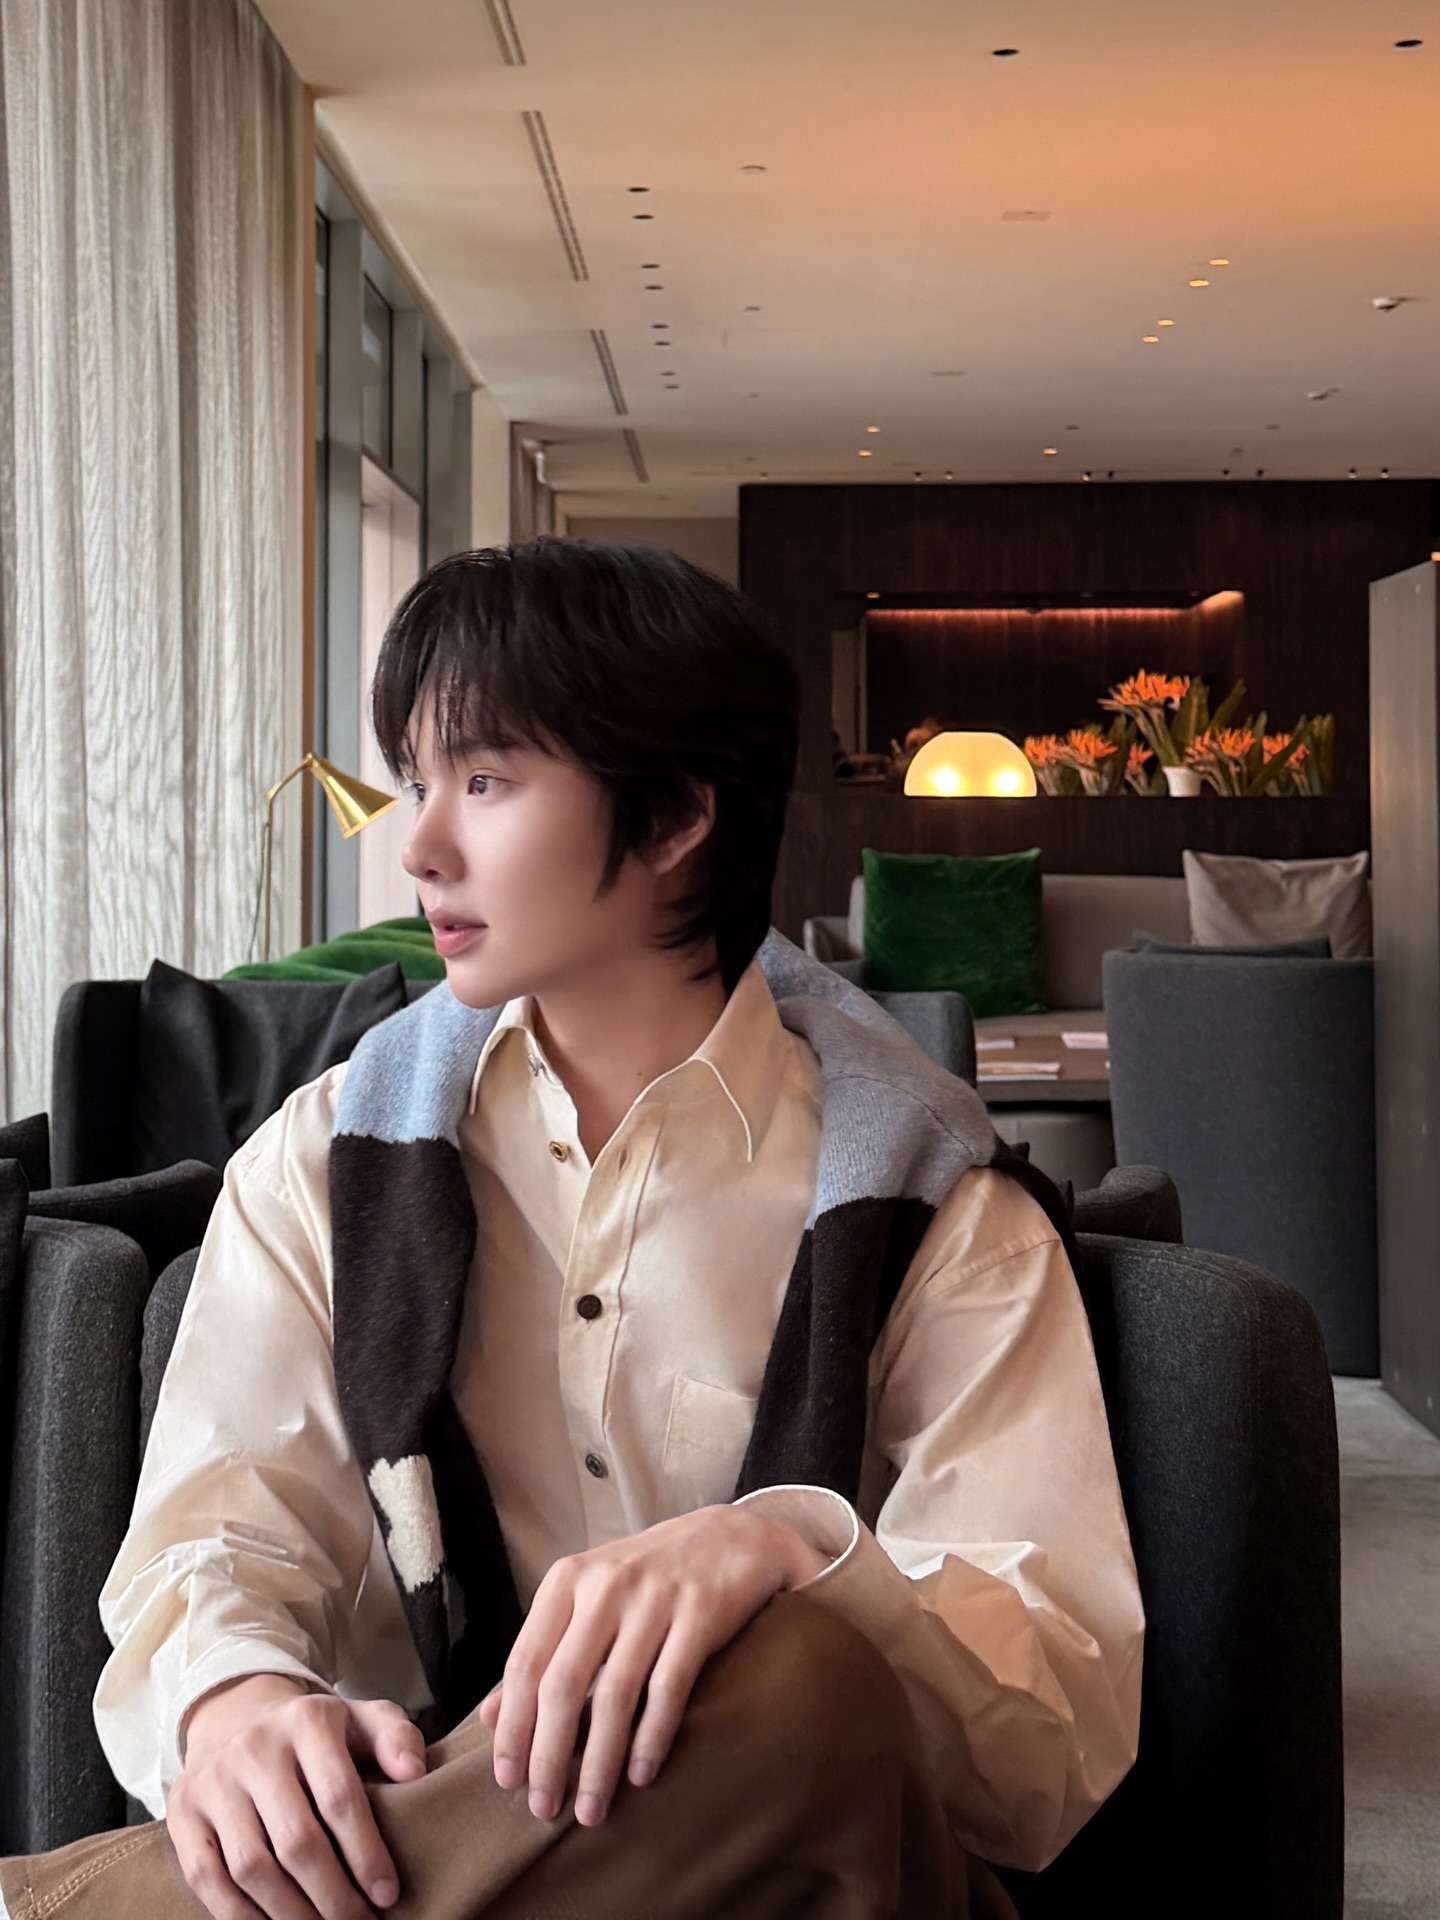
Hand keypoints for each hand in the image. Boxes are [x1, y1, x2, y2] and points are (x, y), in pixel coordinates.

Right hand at [167, 1673, 425, 1919]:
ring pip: (252, 1866)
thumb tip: (414, 1772)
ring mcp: (214, 1781)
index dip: (365, 1853)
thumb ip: (395, 1738)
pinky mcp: (183, 1811)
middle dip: (332, 1895)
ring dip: (290, 1913)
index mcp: (307, 1721)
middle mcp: (255, 1748)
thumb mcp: (361, 1718)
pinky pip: (207, 1878)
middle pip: (296, 1841)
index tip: (386, 1893)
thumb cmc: (316, 1733)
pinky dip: (240, 1915)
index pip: (340, 1798)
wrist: (237, 1715)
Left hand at [480, 1504, 827, 1828]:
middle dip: (548, 1757)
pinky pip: (669, 1688)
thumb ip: (543, 1649)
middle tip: (543, 1810)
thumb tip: (489, 1715)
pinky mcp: (701, 1612)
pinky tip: (641, 1776)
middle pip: (563, 1685)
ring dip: (599, 1763)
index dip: (513, 1727)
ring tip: (590, 1810)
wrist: (733, 1537)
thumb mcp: (589, 1597)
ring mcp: (655, 1597)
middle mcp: (606, 1584)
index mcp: (568, 1579)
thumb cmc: (651, 1576)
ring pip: (615, 1695)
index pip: (525, 1663)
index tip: (506, 1780)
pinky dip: (652, 1738)